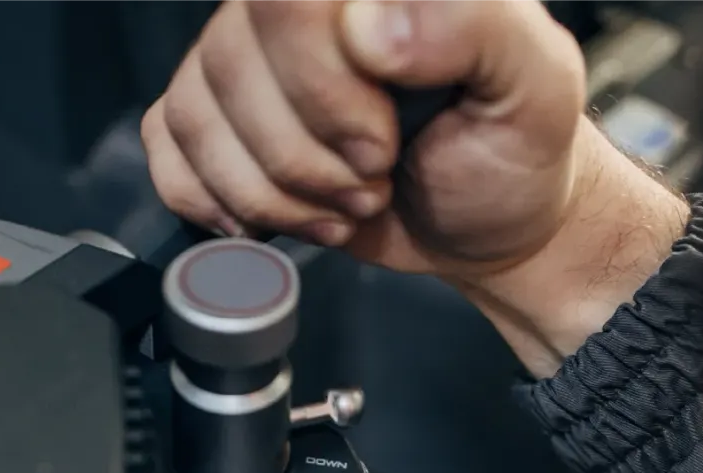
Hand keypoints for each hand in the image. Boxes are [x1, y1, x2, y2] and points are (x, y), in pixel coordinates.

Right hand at [144, 0, 688, 372]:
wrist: (485, 220)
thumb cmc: (510, 154)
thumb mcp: (534, 89)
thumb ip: (476, 31)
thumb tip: (372, 27)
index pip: (286, 1)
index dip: (323, 91)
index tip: (381, 144)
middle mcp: (301, 6)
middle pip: (233, 63)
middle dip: (306, 157)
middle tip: (372, 176)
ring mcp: (251, 55)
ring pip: (197, 115)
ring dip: (276, 193)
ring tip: (346, 199)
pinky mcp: (220, 117)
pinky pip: (167, 145)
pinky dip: (220, 201)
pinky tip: (284, 210)